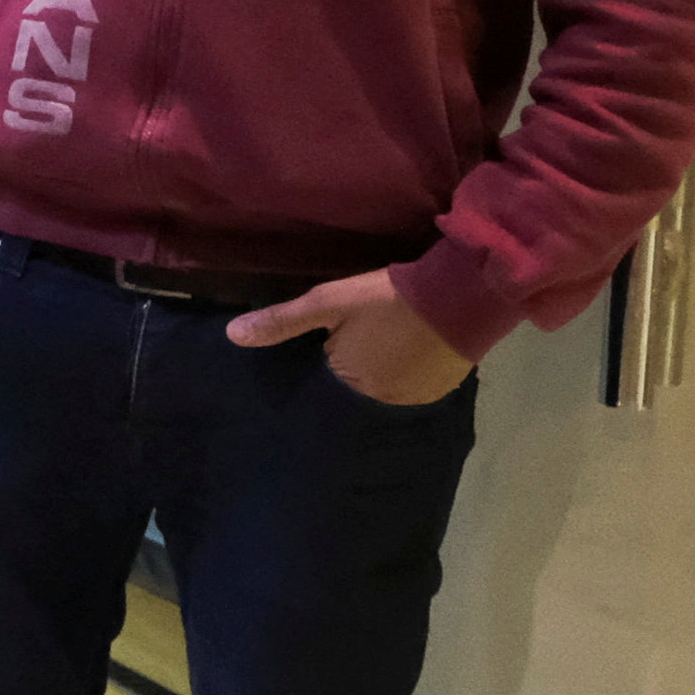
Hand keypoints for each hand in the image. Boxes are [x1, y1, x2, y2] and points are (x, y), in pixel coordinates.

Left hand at [227, 264, 473, 406]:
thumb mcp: (329, 302)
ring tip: (386, 343)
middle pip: (358, 387)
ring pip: (388, 386)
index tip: (328, 348)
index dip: (325, 363)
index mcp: (350, 384)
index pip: (325, 386)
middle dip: (354, 367)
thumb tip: (232, 337)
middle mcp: (383, 402)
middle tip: (360, 340)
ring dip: (384, 370)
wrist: (461, 293)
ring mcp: (417, 398)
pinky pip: (416, 385)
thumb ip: (281, 321)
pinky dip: (409, 370)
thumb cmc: (388, 298)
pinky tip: (410, 349)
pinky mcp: (444, 388)